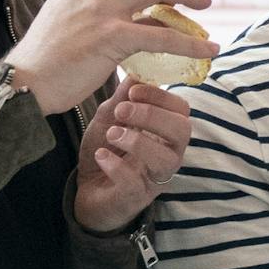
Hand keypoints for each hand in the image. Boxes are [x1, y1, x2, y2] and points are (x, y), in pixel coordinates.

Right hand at [7, 0, 214, 114]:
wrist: (20, 87)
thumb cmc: (44, 67)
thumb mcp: (69, 26)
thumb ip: (99, 17)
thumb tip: (140, 22)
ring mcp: (99, 9)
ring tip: (208, 12)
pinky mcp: (110, 35)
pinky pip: (161, 34)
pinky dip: (190, 42)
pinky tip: (207, 51)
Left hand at [72, 81, 193, 233]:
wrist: (86, 188)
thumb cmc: (107, 149)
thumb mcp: (111, 117)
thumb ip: (123, 97)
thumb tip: (135, 71)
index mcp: (166, 132)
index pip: (182, 110)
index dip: (161, 97)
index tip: (134, 91)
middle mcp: (169, 154)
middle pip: (182, 131)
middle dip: (152, 116)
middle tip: (122, 111)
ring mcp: (155, 178)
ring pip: (166, 159)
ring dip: (137, 141)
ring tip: (112, 134)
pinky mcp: (136, 197)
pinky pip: (135, 183)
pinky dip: (116, 166)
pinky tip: (101, 155)